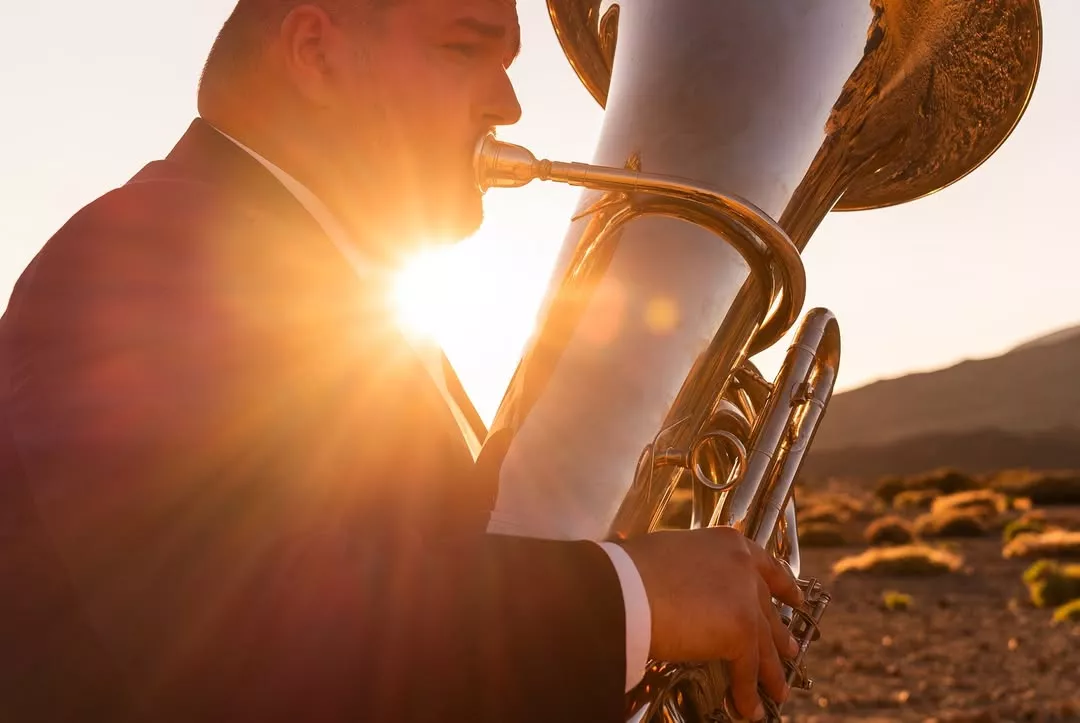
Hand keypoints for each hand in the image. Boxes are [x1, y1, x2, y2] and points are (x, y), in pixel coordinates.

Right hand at [618, 526, 803, 721]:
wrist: (625, 587)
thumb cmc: (630, 569)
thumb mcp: (671, 555)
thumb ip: (693, 568)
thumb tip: (686, 586)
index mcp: (727, 543)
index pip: (765, 565)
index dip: (783, 585)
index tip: (794, 598)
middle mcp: (743, 567)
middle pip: (767, 608)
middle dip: (779, 634)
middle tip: (789, 649)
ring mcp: (745, 599)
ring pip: (764, 642)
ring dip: (770, 671)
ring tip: (777, 689)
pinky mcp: (740, 632)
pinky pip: (748, 668)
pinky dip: (748, 692)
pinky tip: (747, 707)